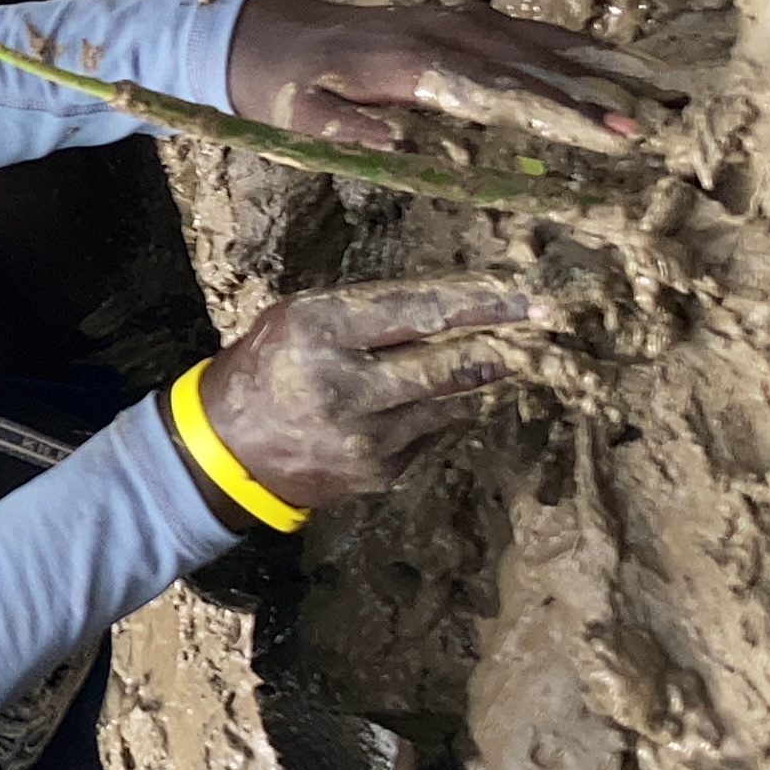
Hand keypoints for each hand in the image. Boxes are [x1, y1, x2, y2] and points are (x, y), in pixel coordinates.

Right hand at [187, 277, 544, 516]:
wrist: (227, 452)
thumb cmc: (270, 365)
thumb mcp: (303, 317)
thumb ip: (371, 311)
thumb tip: (454, 302)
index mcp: (320, 333)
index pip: (419, 313)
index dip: (480, 304)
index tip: (525, 297)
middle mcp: (346, 387)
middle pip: (448, 365)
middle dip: (500, 344)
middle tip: (542, 326)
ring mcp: (366, 438)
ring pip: (449, 402)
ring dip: (474, 378)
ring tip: (498, 358)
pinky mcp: (381, 472)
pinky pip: (432, 434)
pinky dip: (437, 412)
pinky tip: (419, 402)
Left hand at [227, 0, 669, 153]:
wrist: (272, 32)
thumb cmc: (289, 85)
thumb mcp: (300, 116)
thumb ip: (346, 130)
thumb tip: (395, 145)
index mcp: (410, 63)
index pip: (495, 92)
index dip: (550, 113)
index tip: (599, 133)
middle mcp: (443, 33)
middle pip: (528, 67)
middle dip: (585, 98)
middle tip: (639, 129)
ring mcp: (455, 20)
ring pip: (535, 41)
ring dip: (592, 65)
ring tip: (651, 85)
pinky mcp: (460, 18)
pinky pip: (524, 30)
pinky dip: (569, 43)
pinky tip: (609, 58)